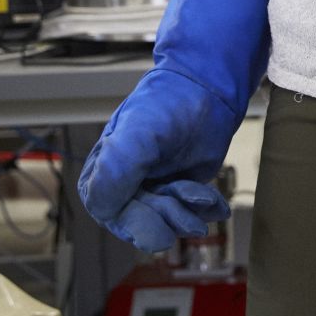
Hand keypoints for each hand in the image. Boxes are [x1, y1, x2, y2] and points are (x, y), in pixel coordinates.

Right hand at [78, 67, 238, 251]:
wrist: (207, 90)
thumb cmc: (165, 106)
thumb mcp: (135, 137)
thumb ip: (114, 173)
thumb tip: (102, 210)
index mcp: (100, 176)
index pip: (111, 214)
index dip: (137, 219)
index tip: (160, 204)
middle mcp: (124, 188)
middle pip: (143, 225)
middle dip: (168, 217)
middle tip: (187, 200)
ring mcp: (154, 191)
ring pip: (168, 223)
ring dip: (188, 213)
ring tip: (201, 194)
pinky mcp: (180, 191)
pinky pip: (191, 214)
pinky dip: (204, 210)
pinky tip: (214, 203)